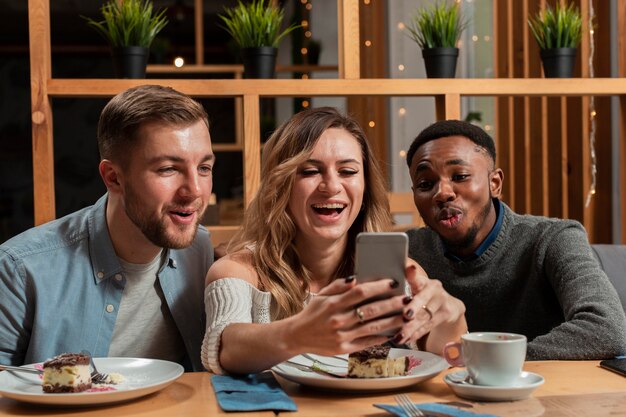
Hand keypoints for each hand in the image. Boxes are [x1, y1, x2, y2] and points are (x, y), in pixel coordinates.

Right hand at [284, 276, 406, 355]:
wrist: (297, 336)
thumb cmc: (312, 313)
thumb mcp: (321, 295)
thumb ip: (338, 286)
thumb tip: (355, 279)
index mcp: (333, 303)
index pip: (360, 292)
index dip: (378, 287)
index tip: (392, 283)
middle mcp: (338, 320)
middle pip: (371, 310)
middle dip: (391, 304)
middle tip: (406, 299)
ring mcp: (342, 336)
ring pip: (373, 327)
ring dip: (392, 321)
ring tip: (406, 316)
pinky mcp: (344, 349)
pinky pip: (366, 342)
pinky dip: (381, 337)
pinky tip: (393, 332)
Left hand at [395, 260, 466, 351]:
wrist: (449, 306)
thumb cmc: (424, 297)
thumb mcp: (415, 290)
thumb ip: (403, 289)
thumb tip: (384, 286)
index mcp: (422, 280)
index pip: (416, 276)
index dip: (412, 273)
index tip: (410, 269)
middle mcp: (434, 288)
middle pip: (422, 299)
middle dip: (413, 308)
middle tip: (405, 315)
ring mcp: (442, 301)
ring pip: (425, 316)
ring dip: (411, 328)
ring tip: (399, 337)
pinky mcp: (447, 313)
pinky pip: (429, 325)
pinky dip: (417, 333)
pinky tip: (407, 339)